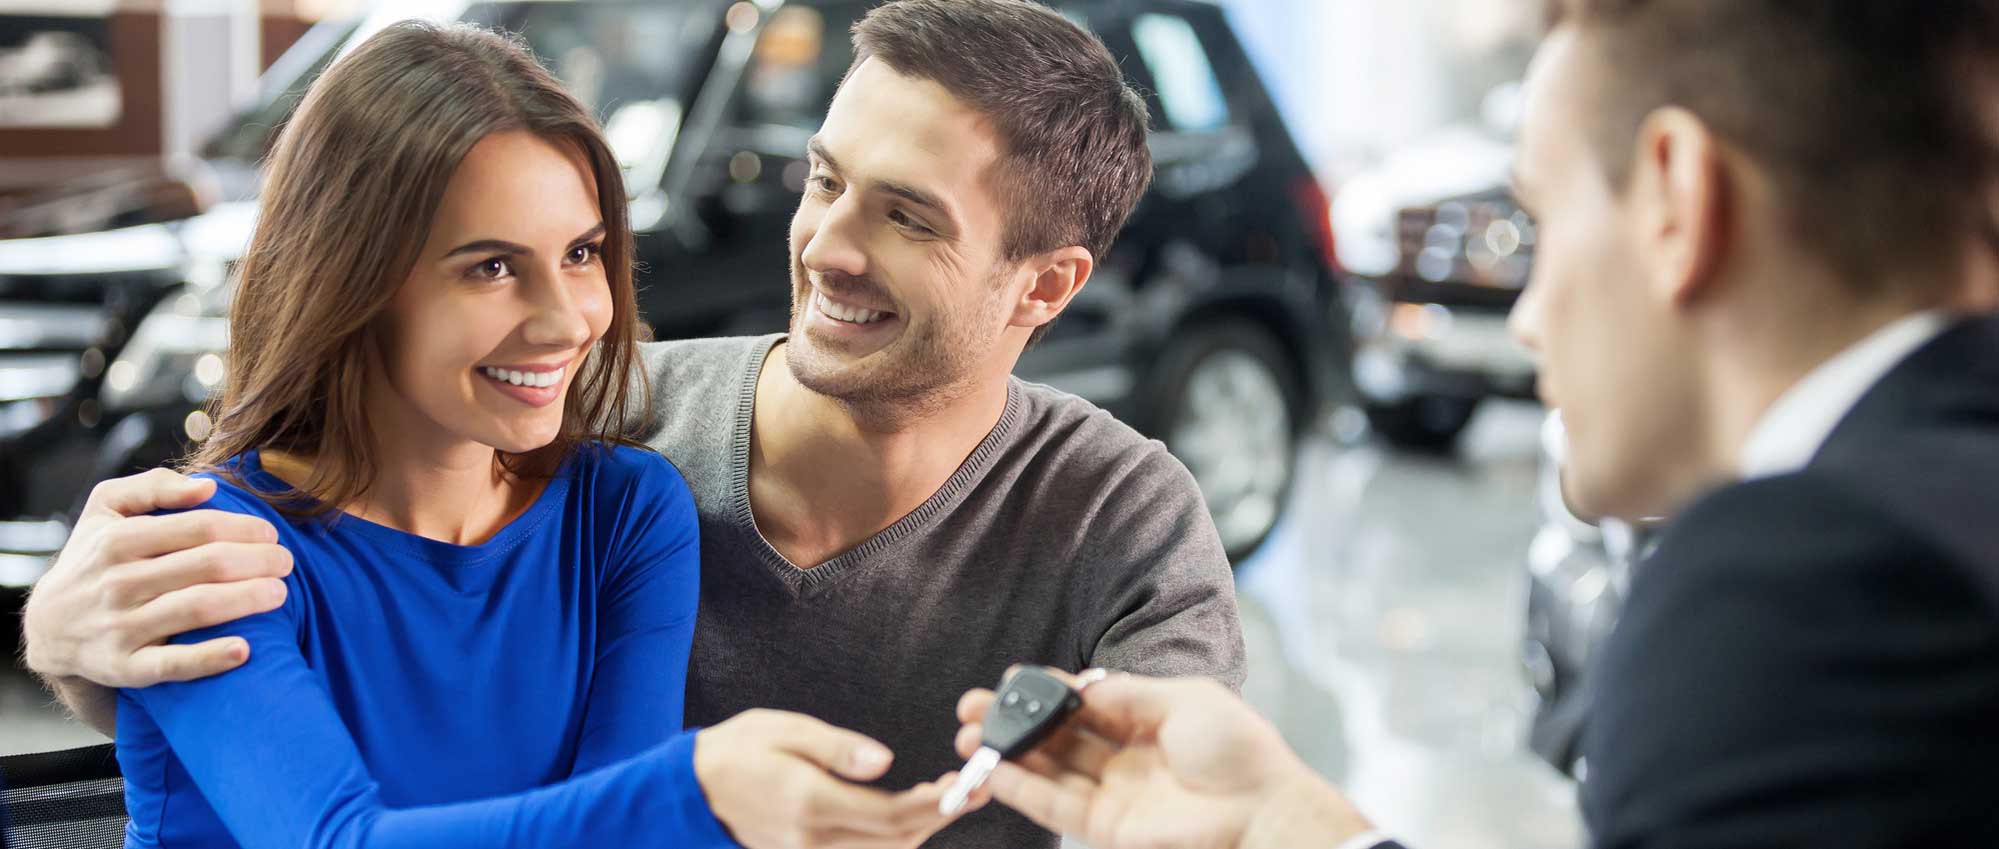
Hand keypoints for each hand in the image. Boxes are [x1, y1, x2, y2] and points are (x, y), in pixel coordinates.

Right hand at [23, 469, 293, 687]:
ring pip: (196, 608)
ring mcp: (119, 627)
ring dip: (247, 599)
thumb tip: (207, 487)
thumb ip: (153, 487)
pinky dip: (210, 658)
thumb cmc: (94, 558)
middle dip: (258, 561)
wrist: (47, 626)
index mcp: (118, 540)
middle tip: (287, 562)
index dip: (245, 529)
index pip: (199, 527)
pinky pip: (171, 665)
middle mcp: (117, 582)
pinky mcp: (123, 667)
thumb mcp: (106, 509)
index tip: (272, 534)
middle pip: (206, 565)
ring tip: (280, 593)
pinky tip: (245, 650)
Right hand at [695, 709, 975, 848]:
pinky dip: (892, 837)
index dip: (937, 804)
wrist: (692, 788)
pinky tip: (907, 813)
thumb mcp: (787, 731)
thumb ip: (838, 749)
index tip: (967, 786)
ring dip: (919, 829)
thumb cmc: (738, 749)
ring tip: (947, 797)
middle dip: (940, 817)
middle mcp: (813, 839)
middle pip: (896, 841)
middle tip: (972, 789)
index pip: (891, 815)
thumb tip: (886, 762)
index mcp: (811, 803)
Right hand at [954, 672, 1372, 848]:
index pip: (1084, 705)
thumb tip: (1080, 684)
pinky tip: (992, 770)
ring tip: (966, 736)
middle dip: (1014, 721)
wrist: (1262, 812)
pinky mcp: (1107, 829)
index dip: (1046, 692)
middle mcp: (1126, 758)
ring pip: (1047, 771)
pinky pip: (1054, 807)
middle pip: (1057, 738)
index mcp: (1148, 722)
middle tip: (971, 706)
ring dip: (1006, 754)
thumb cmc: (1238, 751)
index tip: (1009, 678)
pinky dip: (1021, 790)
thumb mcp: (1184, 699)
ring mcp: (1114, 795)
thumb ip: (1127, 693)